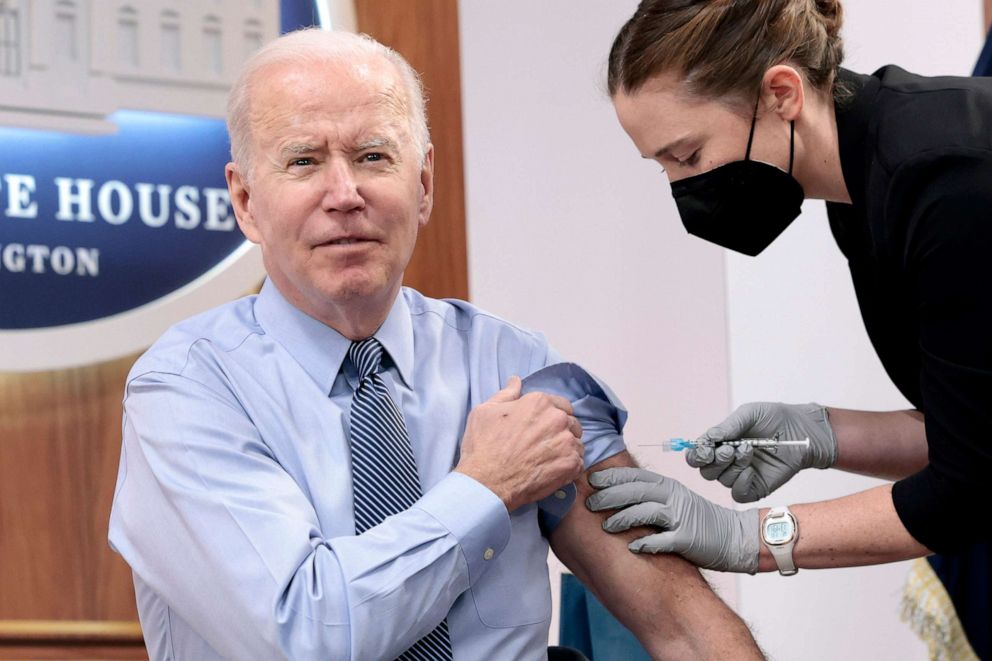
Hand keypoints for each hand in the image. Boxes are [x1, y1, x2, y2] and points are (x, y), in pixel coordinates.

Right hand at [456, 376, 583, 510]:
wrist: (486, 483)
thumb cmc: (483, 447)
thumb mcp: (485, 411)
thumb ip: (506, 394)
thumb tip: (516, 380)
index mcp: (539, 402)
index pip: (561, 405)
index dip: (553, 416)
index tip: (543, 427)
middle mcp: (557, 419)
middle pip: (571, 423)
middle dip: (562, 431)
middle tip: (545, 445)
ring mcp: (566, 442)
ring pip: (577, 443)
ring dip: (567, 450)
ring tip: (548, 460)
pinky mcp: (571, 465)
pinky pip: (579, 463)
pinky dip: (570, 467)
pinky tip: (553, 472)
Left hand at [586, 467, 758, 572]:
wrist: (734, 537)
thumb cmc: (700, 521)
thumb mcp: (675, 500)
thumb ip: (651, 496)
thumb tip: (616, 497)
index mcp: (668, 486)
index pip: (635, 476)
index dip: (611, 477)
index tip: (591, 481)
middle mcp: (673, 497)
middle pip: (635, 491)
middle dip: (609, 496)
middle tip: (590, 504)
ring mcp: (681, 517)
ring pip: (645, 512)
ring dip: (622, 519)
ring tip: (606, 526)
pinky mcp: (688, 538)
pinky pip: (662, 540)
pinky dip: (645, 543)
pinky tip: (632, 547)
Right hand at [687, 402, 836, 501]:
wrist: (802, 430)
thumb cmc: (776, 418)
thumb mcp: (750, 414)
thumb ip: (728, 426)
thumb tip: (708, 438)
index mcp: (720, 444)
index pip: (697, 455)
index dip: (696, 454)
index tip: (706, 448)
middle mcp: (727, 462)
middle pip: (705, 471)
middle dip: (715, 460)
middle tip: (731, 448)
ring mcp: (741, 475)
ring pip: (722, 481)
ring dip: (733, 466)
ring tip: (749, 450)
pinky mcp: (756, 487)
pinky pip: (738, 495)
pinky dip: (740, 484)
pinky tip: (750, 471)